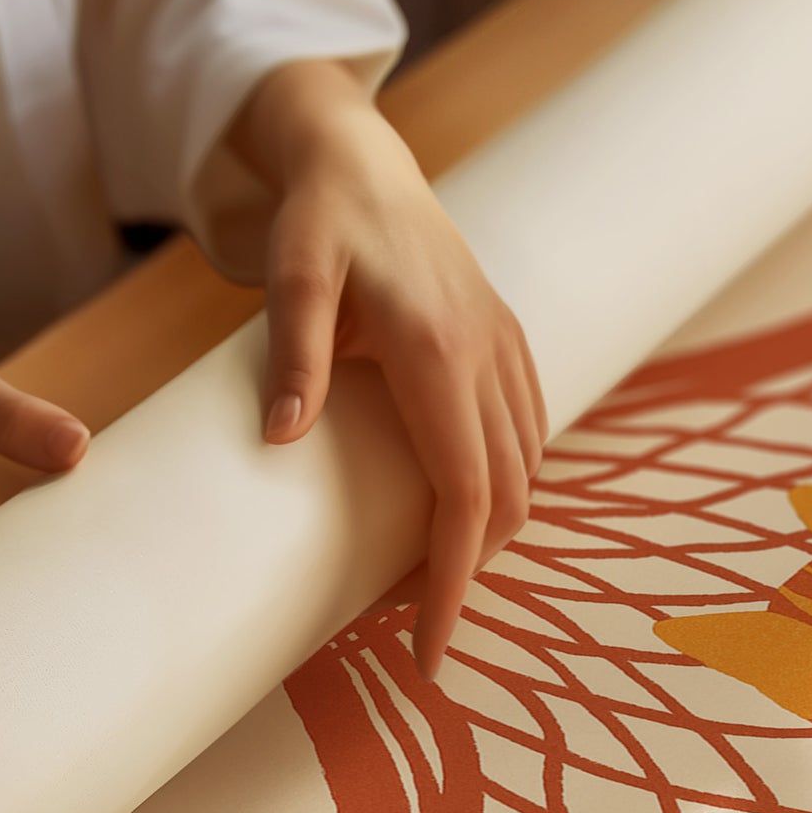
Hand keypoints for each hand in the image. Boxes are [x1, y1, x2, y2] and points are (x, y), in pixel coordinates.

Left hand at [226, 62, 548, 679]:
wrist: (364, 161)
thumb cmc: (319, 219)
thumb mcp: (291, 273)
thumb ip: (293, 353)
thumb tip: (282, 439)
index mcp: (437, 350)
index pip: (464, 493)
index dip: (454, 582)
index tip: (431, 650)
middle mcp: (486, 355)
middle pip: (505, 497)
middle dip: (471, 574)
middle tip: (414, 624)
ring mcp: (506, 348)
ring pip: (526, 471)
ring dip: (490, 533)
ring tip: (434, 577)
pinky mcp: (507, 343)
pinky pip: (529, 434)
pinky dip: (505, 487)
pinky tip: (468, 508)